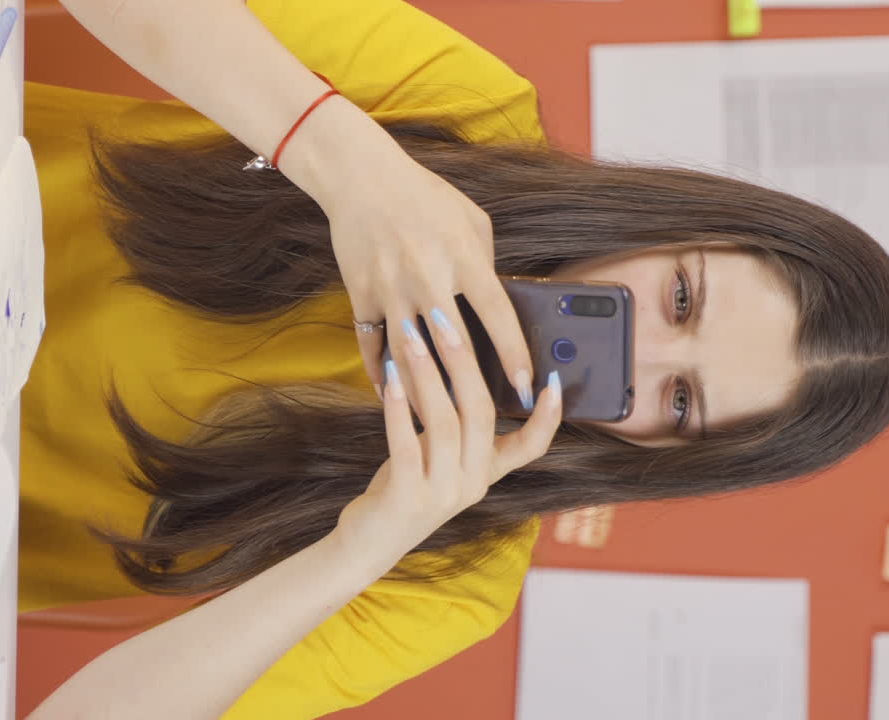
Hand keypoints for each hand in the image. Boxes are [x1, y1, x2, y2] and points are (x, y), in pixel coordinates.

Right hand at [320, 143, 536, 408]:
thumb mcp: (472, 221)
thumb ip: (486, 264)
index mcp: (463, 257)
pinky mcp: (361, 295)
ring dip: (425, 395)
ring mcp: (390, 289)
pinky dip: (382, 375)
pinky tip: (394, 398)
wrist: (361, 177)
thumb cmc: (425, 197)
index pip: (497, 316)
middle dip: (472, 389)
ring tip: (440, 425)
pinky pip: (372, 346)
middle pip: (454, 348)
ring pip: (410, 356)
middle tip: (487, 421)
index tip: (528, 388)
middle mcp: (427, 277)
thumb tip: (498, 305)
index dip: (515, 356)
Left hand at [333, 313, 561, 573]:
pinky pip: (408, 445)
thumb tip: (454, 364)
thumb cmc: (403, 488)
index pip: (531, 447)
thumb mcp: (437, 457)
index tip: (554, 379)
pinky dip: (399, 407)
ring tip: (411, 337)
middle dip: (463, 361)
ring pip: (445, 423)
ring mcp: (443, 494)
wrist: (368, 545)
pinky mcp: (409, 499)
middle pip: (480, 413)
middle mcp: (472, 484)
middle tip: (445, 320)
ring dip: (427, 374)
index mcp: (485, 473)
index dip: (547, 416)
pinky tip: (390, 377)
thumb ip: (452, 425)